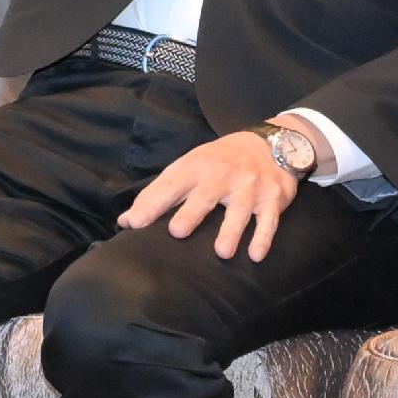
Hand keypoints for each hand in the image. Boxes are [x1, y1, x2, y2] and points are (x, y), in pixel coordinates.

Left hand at [121, 126, 305, 261]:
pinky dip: (264, 237)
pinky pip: (269, 220)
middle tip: (177, 232)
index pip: (171, 184)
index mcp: (197, 166)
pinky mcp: (272, 198)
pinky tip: (255, 255)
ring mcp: (249, 187)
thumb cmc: (220, 160)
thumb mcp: (189, 166)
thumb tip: (126, 221)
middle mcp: (223, 175)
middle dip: (191, 213)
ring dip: (231, 231)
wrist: (271, 142)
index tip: (134, 223)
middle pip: (205, 195)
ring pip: (240, 210)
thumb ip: (159, 193)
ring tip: (222, 253)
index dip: (152, 203)